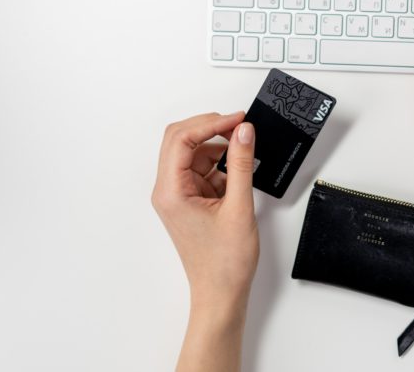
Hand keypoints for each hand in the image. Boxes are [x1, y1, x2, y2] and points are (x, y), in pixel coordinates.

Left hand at [152, 112, 257, 307]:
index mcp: (171, 191)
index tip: (238, 119)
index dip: (211, 123)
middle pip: (181, 140)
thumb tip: (244, 131)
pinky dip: (221, 165)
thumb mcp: (239, 206)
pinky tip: (239, 171)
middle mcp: (168, 190)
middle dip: (210, 128)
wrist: (221, 293)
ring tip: (245, 151)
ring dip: (218, 147)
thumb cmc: (224, 262)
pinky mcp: (191, 199)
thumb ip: (241, 163)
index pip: (181, 139)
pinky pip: (203, 169)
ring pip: (193, 153)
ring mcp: (178, 195)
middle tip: (239, 126)